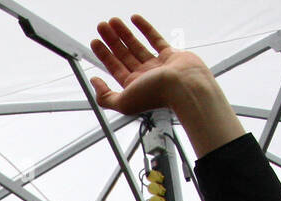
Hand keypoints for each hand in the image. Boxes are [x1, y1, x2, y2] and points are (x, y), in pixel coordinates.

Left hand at [88, 15, 242, 156]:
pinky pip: (155, 39)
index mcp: (132, 87)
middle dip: (111, 40)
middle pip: (123, 55)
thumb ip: (105, 96)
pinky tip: (134, 19)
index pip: (114, 67)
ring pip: (136, 46)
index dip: (103, 54)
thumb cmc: (157, 95)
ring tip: (113, 21)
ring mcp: (157, 65)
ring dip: (123, 33)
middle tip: (101, 26)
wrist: (185, 87)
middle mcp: (144, 76)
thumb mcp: (122, 102)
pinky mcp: (171, 55)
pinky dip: (144, 28)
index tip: (95, 41)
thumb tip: (94, 82)